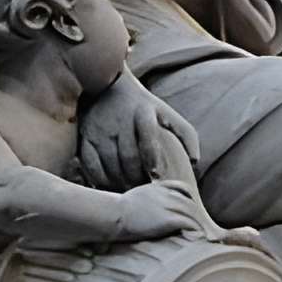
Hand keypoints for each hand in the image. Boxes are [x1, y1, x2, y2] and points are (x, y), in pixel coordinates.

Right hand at [79, 70, 201, 190]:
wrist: (107, 86)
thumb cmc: (144, 107)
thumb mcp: (166, 113)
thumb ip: (186, 135)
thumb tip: (195, 162)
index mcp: (143, 113)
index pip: (148, 136)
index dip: (152, 158)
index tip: (156, 175)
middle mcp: (119, 121)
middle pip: (128, 157)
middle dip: (137, 178)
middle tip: (145, 193)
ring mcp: (100, 130)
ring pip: (109, 164)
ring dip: (120, 183)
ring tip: (130, 194)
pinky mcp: (85, 138)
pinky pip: (91, 165)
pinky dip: (100, 180)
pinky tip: (110, 188)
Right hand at [116, 179, 213, 240]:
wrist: (111, 214)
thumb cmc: (114, 213)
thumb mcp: (131, 199)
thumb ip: (143, 201)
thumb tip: (145, 212)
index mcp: (154, 188)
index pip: (179, 187)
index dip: (188, 196)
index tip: (191, 206)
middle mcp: (163, 194)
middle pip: (188, 202)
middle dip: (196, 214)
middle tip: (201, 226)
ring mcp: (166, 206)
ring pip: (191, 212)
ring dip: (198, 223)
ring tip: (203, 234)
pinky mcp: (167, 219)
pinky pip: (188, 223)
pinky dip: (195, 229)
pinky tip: (198, 237)